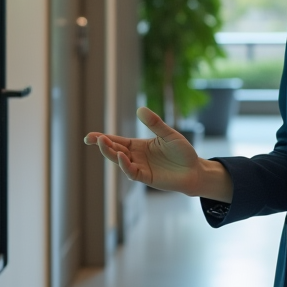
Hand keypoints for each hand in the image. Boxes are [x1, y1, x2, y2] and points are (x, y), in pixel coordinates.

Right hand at [85, 107, 217, 196]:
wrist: (195, 170)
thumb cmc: (182, 152)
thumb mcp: (169, 135)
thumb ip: (155, 124)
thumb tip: (140, 109)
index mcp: (139, 146)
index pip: (117, 141)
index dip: (103, 138)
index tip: (90, 136)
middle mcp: (136, 157)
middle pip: (115, 150)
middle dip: (103, 145)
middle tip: (94, 139)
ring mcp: (141, 168)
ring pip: (120, 161)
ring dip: (111, 153)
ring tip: (103, 143)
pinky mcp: (147, 177)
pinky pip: (132, 172)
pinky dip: (125, 165)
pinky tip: (120, 156)